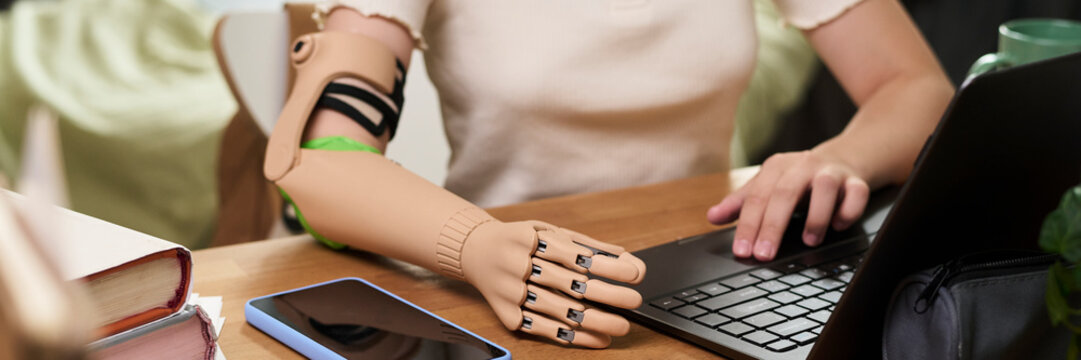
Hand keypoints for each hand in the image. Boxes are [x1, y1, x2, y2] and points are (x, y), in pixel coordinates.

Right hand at [461, 220, 645, 347]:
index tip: (637, 274)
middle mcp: (516, 264)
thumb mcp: (550, 231)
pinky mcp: (508, 314)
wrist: (475, 252)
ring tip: (622, 325)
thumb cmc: (521, 240)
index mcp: (529, 238)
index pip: (577, 255)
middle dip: (608, 295)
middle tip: (634, 301)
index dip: (609, 266)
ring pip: (559, 311)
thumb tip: (627, 258)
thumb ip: (587, 245)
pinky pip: (545, 329)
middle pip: (570, 284)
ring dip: (595, 321)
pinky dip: (574, 336)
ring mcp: (510, 291)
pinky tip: (597, 338)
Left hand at [706, 150, 869, 260]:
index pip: (757, 198)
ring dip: (816, 217)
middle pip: (784, 194)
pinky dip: (848, 211)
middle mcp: (803, 166)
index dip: (748, 225)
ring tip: (808, 242)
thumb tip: (712, 217)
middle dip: (772, 226)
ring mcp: (831, 172)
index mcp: (776, 168)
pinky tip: (838, 226)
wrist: (842, 159)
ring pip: (824, 189)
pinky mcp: (857, 181)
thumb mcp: (767, 186)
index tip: (742, 251)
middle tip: (764, 255)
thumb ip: (740, 203)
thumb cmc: (798, 179)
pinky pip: (856, 194)